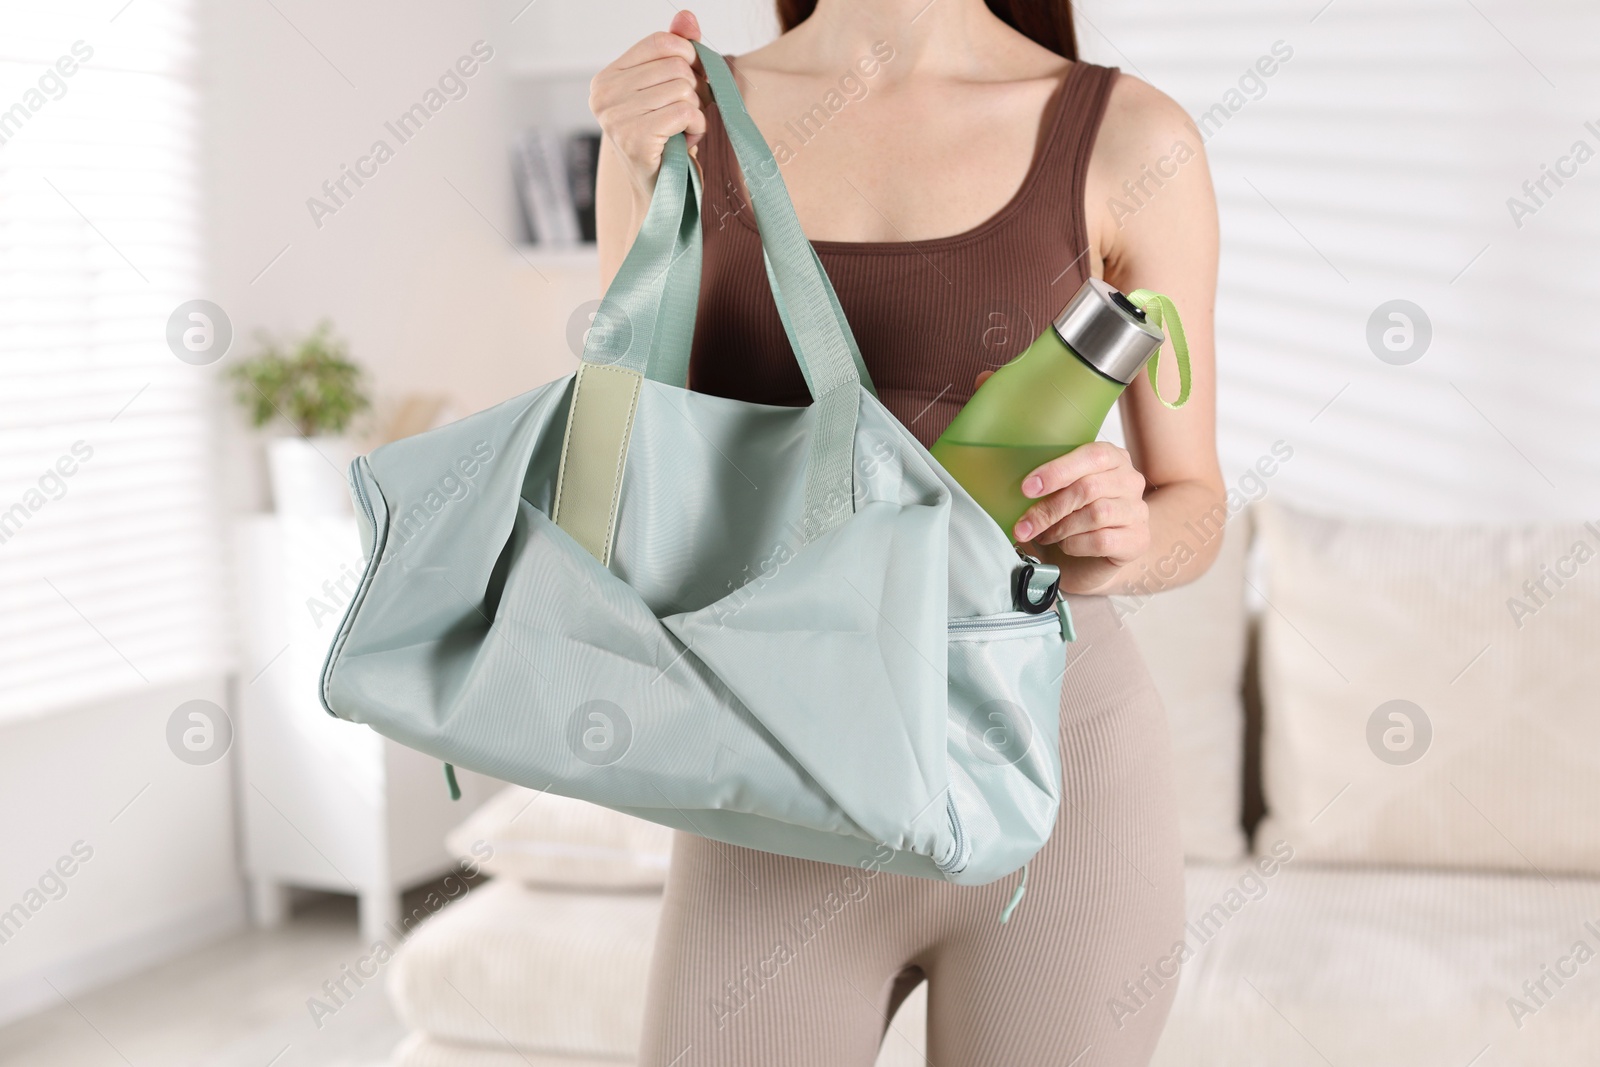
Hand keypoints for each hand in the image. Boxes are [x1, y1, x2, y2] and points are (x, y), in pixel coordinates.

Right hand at [589, 11, 705, 206]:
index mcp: (606, 78)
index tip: (688, 84)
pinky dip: (696, 127)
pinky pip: (684, 111)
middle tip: (683, 117)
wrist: (661, 195)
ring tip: (681, 131)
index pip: (660, 42)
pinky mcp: (634, 138)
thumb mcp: (668, 91)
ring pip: (682, 88)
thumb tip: (687, 17)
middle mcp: (603, 95)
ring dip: (694, 113)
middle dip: (692, 92)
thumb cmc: (666, 141)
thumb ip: (675, 50)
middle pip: (675, 66)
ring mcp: (615, 117)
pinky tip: (685, 142)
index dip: (687, 59)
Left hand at [1012, 441, 1149, 591]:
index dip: (1057, 471)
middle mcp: (1130, 480)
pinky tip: (1065, 545)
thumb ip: (1047, 483)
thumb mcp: (1057, 492)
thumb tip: (1019, 486)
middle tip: (1024, 524)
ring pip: (1096, 514)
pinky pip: (1102, 540)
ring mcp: (1137, 510)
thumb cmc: (1070, 517)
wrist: (1086, 559)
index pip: (1091, 456)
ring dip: (1061, 527)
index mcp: (1112, 457)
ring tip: (1045, 534)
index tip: (1027, 488)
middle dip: (1049, 508)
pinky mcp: (1138, 539)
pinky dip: (1075, 544)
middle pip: (1088, 488)